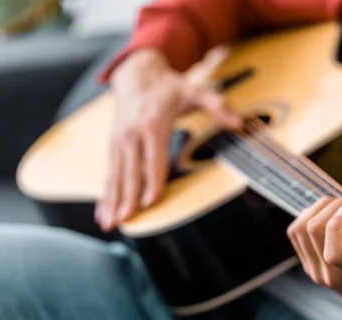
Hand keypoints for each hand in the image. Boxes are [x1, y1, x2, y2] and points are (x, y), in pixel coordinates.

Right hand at [95, 49, 241, 231]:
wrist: (136, 74)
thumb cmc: (168, 87)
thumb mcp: (195, 91)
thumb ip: (217, 106)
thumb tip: (237, 123)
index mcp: (153, 124)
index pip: (154, 158)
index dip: (153, 180)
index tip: (150, 201)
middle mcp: (132, 135)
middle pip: (131, 171)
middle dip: (128, 197)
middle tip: (126, 219)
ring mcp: (120, 142)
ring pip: (116, 176)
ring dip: (112, 202)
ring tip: (109, 224)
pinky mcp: (113, 147)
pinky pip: (109, 174)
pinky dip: (105, 195)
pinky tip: (103, 214)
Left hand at [287, 185, 341, 303]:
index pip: (333, 254)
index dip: (337, 225)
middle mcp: (330, 277)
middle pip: (313, 231)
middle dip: (333, 205)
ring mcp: (315, 272)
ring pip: (300, 228)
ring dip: (320, 208)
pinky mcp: (308, 265)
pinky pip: (296, 233)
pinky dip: (310, 215)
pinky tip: (330, 214)